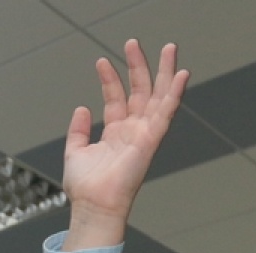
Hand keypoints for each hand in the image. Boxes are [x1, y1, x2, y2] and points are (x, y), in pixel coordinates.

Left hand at [63, 40, 187, 250]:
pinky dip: (174, 93)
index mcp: (115, 134)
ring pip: (157, 96)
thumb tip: (81, 108)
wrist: (94, 206)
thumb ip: (78, 130)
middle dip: (138, 66)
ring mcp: (143, 134)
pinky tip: (180, 74)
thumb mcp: (75, 152)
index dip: (110, 79)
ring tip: (167, 48)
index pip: (116, 98)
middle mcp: (132, 131)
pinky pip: (166, 112)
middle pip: (140, 92)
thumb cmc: (86, 188)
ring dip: (163, 72)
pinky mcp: (151, 140)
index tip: (102, 61)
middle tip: (134, 43)